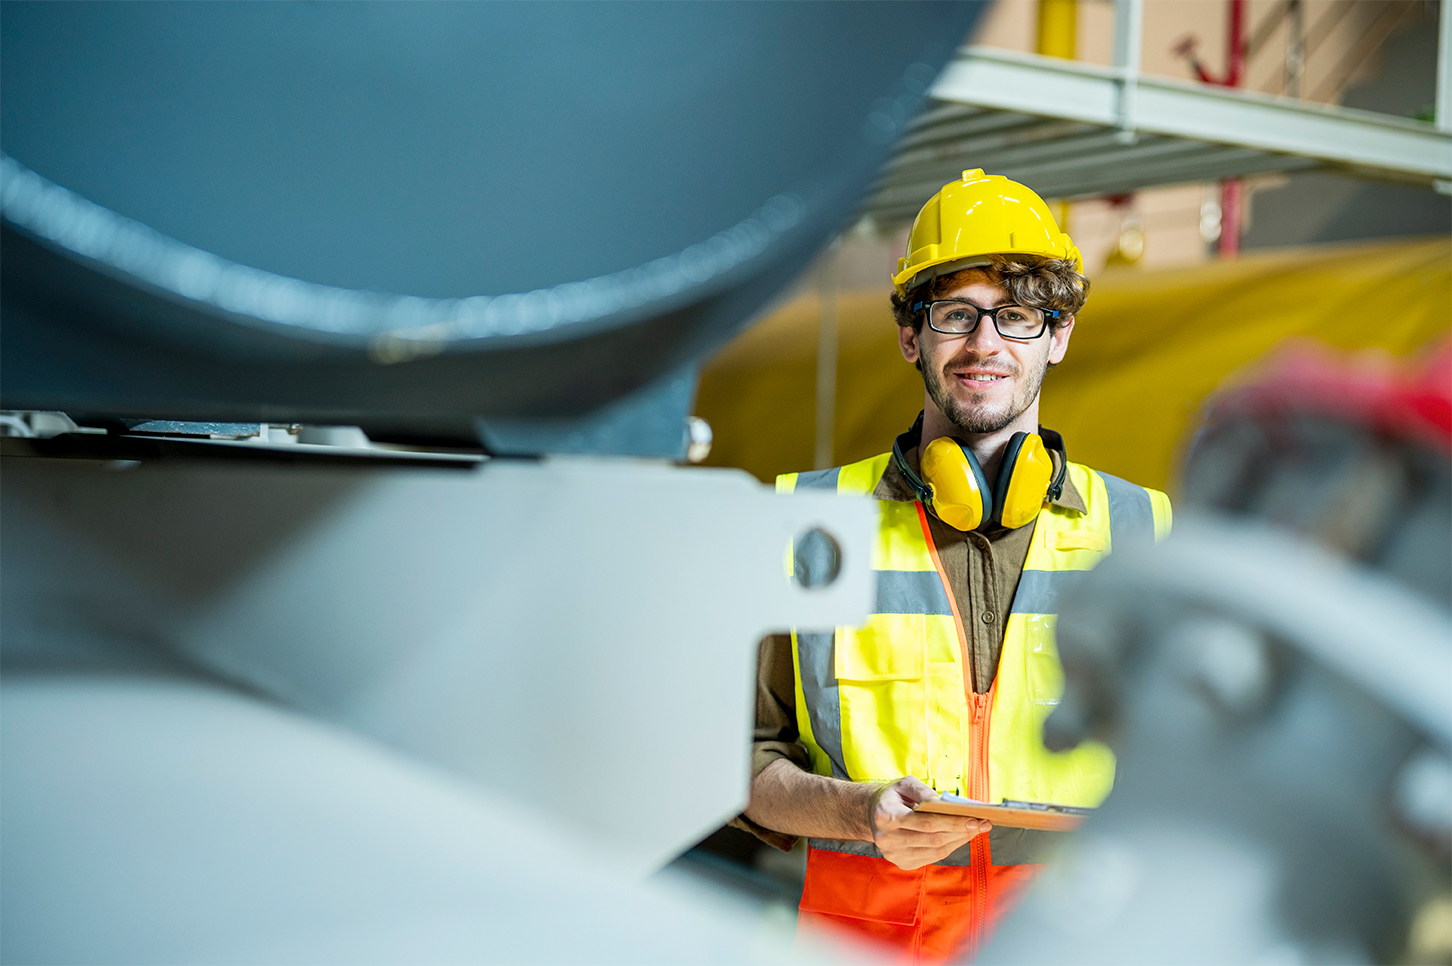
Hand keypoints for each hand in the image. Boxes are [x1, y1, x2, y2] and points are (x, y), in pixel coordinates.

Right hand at [869, 777, 990, 870]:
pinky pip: (932, 857)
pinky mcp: (902, 863)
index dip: (952, 822)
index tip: (975, 819)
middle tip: (983, 824)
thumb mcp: (904, 784)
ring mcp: (894, 854)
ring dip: (959, 841)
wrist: (872, 814)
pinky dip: (950, 847)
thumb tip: (945, 803)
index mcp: (886, 816)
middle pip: (933, 839)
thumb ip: (923, 790)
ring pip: (935, 851)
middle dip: (961, 832)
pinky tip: (960, 837)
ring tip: (976, 830)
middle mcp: (887, 839)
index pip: (925, 823)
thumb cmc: (893, 796)